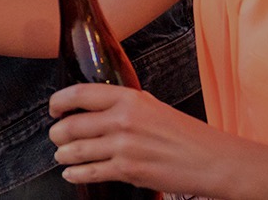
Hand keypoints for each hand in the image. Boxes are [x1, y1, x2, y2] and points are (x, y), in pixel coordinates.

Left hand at [50, 83, 267, 198]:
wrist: (213, 161)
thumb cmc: (185, 134)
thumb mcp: (152, 106)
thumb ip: (123, 104)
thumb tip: (94, 105)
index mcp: (128, 99)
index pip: (79, 94)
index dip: (59, 102)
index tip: (53, 109)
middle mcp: (122, 120)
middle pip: (71, 125)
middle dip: (58, 133)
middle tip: (56, 137)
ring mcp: (124, 146)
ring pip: (76, 150)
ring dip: (63, 154)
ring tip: (61, 155)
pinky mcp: (129, 170)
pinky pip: (91, 172)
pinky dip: (75, 174)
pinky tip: (71, 173)